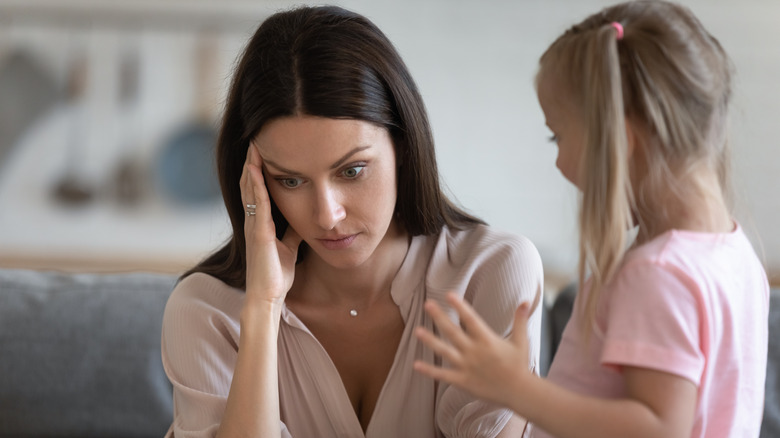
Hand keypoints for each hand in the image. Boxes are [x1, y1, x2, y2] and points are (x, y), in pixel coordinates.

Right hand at [240, 143, 301, 305]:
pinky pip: (257, 204)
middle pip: (250, 184)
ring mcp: (254, 225)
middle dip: (253, 161)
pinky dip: (255, 185)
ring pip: (250, 189)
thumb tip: (303, 219)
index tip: (262, 150)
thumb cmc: (276, 275)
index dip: (258, 170)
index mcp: (260, 223)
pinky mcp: (259, 233)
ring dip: (251, 166)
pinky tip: (255, 169)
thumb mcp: (289, 247)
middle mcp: (253, 220)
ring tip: (253, 145)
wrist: (268, 296)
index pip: (257, 190)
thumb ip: (293, 232)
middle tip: (256, 138)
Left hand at [413, 292, 539, 407]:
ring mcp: (467, 367)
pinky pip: (443, 375)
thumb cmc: (519, 365)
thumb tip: (526, 301)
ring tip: (417, 331)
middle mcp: (474, 352)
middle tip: (428, 304)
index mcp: (487, 340)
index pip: (471, 319)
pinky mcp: (463, 381)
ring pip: (445, 351)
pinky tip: (416, 365)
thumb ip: (520, 320)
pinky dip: (429, 371)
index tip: (449, 294)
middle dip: (439, 317)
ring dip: (430, 341)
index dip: (460, 306)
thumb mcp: (521, 341)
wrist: (519, 393)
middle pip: (453, 332)